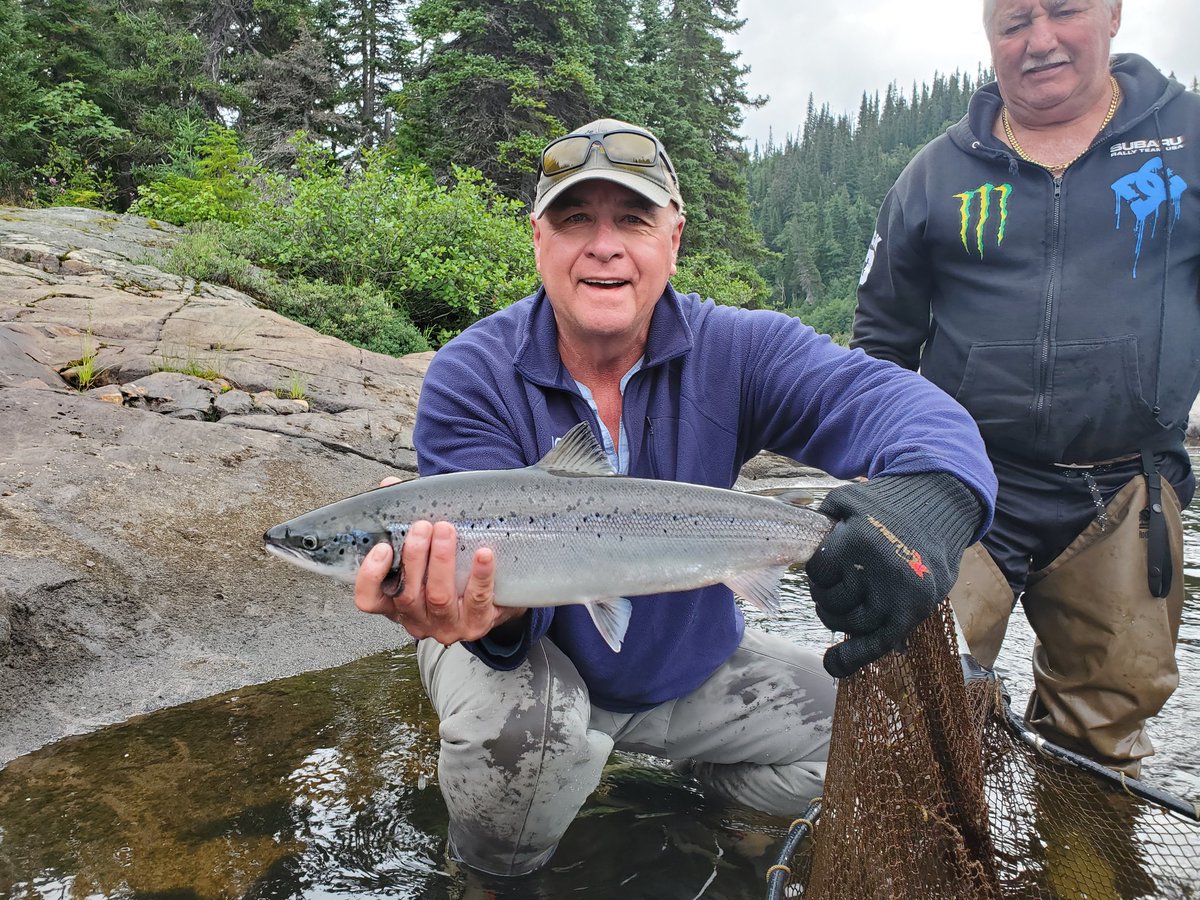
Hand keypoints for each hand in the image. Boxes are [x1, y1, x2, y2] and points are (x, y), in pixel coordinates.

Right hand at [353, 519, 525, 645]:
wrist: (491, 600)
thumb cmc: (449, 571)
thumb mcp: (423, 550)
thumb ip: (404, 519)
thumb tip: (389, 484)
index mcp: (396, 602)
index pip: (369, 600)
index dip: (371, 576)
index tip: (383, 547)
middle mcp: (417, 619)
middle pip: (407, 594)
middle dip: (414, 557)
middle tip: (423, 526)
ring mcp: (447, 625)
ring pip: (439, 597)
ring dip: (441, 561)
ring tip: (446, 530)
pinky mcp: (477, 623)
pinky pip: (477, 599)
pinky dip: (480, 575)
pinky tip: (484, 553)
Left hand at [804, 472, 981, 677]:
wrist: (941, 505)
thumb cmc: (886, 502)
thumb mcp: (847, 500)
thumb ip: (820, 523)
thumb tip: (797, 549)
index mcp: (859, 540)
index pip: (819, 573)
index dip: (818, 573)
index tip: (827, 568)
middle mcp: (881, 571)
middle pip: (834, 602)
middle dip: (826, 597)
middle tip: (835, 587)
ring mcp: (902, 593)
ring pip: (854, 625)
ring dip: (841, 620)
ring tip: (845, 605)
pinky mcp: (917, 609)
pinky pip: (880, 643)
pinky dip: (854, 658)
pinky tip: (833, 665)